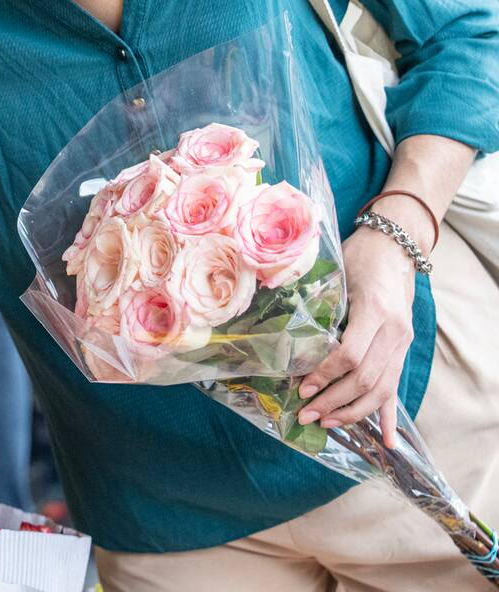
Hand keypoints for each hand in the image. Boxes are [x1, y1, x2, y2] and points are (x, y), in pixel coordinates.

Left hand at [296, 225, 416, 446]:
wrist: (394, 248)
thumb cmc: (359, 256)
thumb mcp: (339, 274)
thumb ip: (321, 303)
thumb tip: (287, 332)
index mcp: (375, 311)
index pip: (351, 355)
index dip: (325, 375)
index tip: (302, 388)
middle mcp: (394, 331)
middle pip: (366, 379)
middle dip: (333, 401)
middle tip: (305, 414)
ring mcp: (402, 343)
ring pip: (382, 390)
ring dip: (352, 412)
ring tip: (325, 422)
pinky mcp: (403, 350)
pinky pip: (397, 388)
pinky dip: (389, 416)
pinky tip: (386, 442)